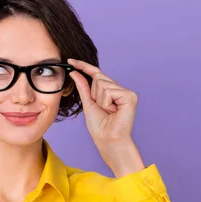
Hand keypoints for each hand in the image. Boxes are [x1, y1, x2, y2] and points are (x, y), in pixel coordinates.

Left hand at [68, 58, 144, 176]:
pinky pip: (108, 90)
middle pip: (98, 78)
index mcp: (111, 91)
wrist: (108, 140)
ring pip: (102, 84)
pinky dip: (106, 102)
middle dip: (94, 94)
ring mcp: (126, 92)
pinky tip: (113, 111)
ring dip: (100, 100)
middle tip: (102, 109)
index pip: (96, 74)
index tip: (70, 60)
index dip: (83, 66)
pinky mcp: (130, 96)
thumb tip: (74, 72)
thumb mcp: (88, 104)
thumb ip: (83, 87)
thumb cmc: (100, 127)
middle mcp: (120, 89)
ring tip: (108, 111)